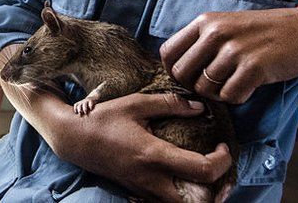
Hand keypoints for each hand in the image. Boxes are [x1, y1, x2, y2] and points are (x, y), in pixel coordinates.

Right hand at [54, 92, 232, 202]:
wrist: (74, 139)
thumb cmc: (104, 118)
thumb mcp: (136, 103)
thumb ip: (170, 104)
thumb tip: (199, 107)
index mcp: (154, 155)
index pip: (203, 170)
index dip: (223, 160)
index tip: (222, 145)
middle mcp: (152, 179)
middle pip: (199, 202)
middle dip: (217, 189)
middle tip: (218, 168)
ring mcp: (144, 190)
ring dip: (200, 194)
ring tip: (204, 174)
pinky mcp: (138, 192)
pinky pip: (167, 202)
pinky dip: (182, 195)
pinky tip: (183, 177)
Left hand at [159, 8, 297, 103]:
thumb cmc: (264, 32)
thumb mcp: (227, 25)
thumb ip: (202, 41)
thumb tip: (177, 68)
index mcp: (205, 21)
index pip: (169, 52)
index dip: (173, 70)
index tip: (188, 77)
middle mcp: (216, 33)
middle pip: (182, 73)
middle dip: (194, 86)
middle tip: (213, 86)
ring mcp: (234, 50)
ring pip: (205, 88)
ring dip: (218, 93)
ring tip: (235, 83)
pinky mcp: (253, 68)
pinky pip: (230, 96)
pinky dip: (238, 97)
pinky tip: (249, 86)